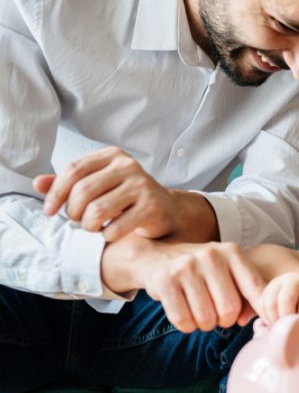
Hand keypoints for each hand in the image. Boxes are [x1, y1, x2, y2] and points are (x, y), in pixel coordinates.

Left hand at [34, 146, 205, 241]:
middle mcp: (129, 166)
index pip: (74, 170)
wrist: (166, 209)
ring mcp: (142, 186)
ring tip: (92, 227)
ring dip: (88, 226)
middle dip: (72, 212)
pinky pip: (115, 228)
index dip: (56, 192)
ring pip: (96, 211)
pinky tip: (110, 233)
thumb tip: (38, 183)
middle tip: (77, 221)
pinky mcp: (151, 207)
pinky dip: (107, 236)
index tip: (49, 210)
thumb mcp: (98, 185)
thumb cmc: (126, 197)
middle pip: (82, 191)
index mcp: (113, 156)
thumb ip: (69, 183)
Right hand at [104, 238, 265, 332]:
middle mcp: (211, 256)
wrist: (156, 256)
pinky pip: (183, 320)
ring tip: (199, 312)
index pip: (255, 287)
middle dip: (225, 321)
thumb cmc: (201, 271)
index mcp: (232, 252)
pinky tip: (185, 315)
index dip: (262, 309)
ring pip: (206, 318)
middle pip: (230, 309)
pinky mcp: (165, 281)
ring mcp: (187, 267)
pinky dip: (187, 326)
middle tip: (216, 315)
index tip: (269, 322)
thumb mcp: (227, 273)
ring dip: (204, 325)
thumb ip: (246, 296)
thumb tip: (245, 320)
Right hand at [255, 271, 298, 322]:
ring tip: (283, 327)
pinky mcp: (265, 290)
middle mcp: (292, 279)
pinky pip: (261, 305)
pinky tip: (275, 323)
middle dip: (289, 319)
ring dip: (276, 320)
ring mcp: (276, 283)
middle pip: (286, 301)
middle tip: (291, 329)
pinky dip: (266, 317)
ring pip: (270, 303)